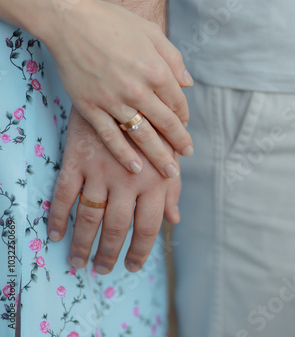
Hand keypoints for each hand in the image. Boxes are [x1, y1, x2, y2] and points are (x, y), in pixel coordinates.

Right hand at [46, 0, 192, 177]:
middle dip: (179, 141)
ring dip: (158, 155)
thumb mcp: (151, 31)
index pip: (177, 101)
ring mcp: (113, 101)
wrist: (70, 21)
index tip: (184, 125)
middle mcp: (138, 89)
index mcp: (155, 69)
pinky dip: (124, 154)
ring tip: (170, 172)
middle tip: (187, 154)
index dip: (184, 115)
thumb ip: (173, 58)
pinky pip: (111, 137)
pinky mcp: (91, 108)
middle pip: (165, 123)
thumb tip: (188, 83)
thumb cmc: (112, 21)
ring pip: (142, 135)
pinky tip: (136, 167)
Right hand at [47, 106, 181, 272]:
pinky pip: (64, 194)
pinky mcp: (77, 159)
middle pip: (116, 227)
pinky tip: (56, 234)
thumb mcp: (168, 153)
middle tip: (104, 269)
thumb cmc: (150, 123)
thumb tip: (175, 219)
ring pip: (89, 217)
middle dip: (109, 253)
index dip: (140, 251)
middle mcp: (128, 179)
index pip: (148, 227)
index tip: (133, 265)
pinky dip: (58, 216)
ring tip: (79, 261)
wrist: (123, 87)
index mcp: (155, 179)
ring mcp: (100, 169)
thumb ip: (171, 188)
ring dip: (83, 243)